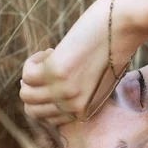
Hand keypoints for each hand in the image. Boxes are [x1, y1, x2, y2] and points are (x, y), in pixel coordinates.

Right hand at [20, 0, 145, 125]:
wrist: (122, 27)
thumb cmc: (112, 48)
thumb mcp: (97, 81)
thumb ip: (77, 93)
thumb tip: (42, 89)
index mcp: (85, 111)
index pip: (48, 120)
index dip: (45, 98)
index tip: (55, 79)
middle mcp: (75, 107)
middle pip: (32, 110)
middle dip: (34, 88)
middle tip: (48, 68)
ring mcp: (65, 91)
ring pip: (25, 93)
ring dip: (32, 74)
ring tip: (51, 59)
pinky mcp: (56, 72)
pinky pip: (27, 74)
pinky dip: (33, 61)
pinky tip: (52, 51)